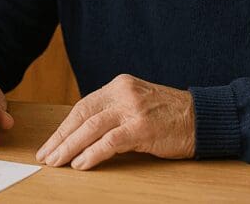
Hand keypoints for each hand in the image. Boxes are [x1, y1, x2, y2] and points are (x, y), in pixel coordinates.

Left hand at [35, 74, 194, 169]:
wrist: (203, 118)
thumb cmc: (170, 116)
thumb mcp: (137, 105)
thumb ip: (113, 113)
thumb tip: (83, 134)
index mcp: (118, 85)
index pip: (83, 106)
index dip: (64, 127)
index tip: (51, 143)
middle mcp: (123, 93)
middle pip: (82, 115)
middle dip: (61, 138)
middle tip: (46, 155)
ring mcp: (133, 109)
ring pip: (91, 127)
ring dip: (70, 147)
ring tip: (57, 162)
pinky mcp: (143, 127)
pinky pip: (110, 141)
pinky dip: (93, 153)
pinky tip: (81, 164)